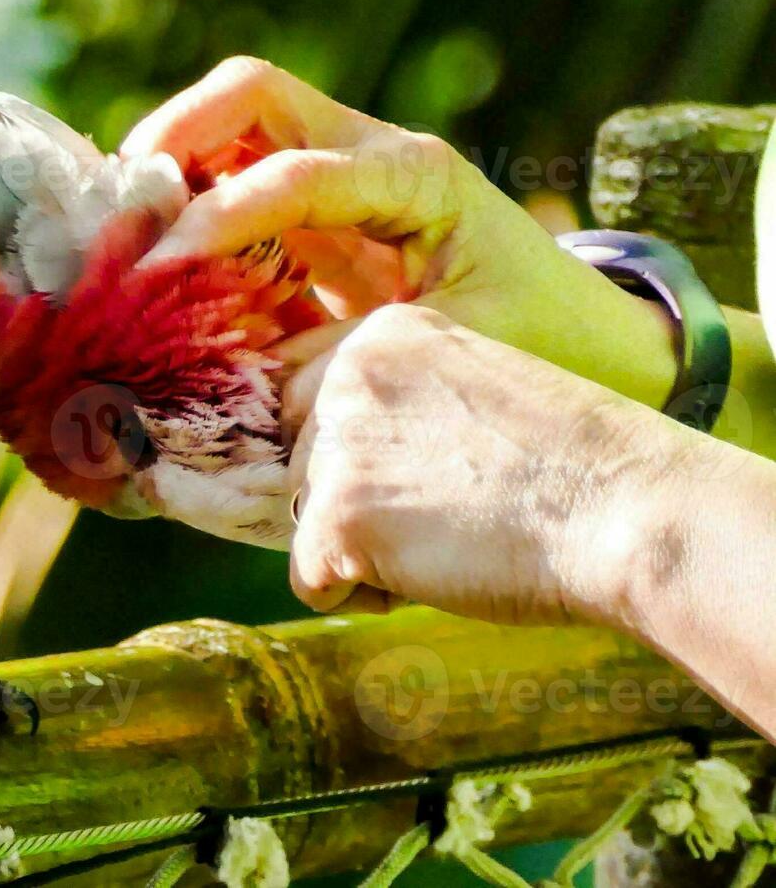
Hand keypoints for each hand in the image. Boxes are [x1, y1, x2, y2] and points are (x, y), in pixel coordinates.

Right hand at [124, 56, 677, 409]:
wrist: (590, 344)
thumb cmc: (536, 345)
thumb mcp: (444, 356)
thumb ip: (342, 362)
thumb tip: (240, 383)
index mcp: (415, 179)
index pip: (294, 174)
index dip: (218, 216)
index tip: (157, 267)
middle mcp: (371, 157)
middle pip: (252, 94)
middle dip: (175, 134)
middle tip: (121, 205)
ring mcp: (340, 178)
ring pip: (232, 126)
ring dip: (168, 166)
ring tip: (118, 233)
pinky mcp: (317, 217)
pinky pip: (233, 186)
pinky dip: (183, 210)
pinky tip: (150, 260)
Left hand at [280, 304, 701, 625]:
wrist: (628, 511)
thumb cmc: (575, 468)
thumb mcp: (472, 396)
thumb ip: (399, 411)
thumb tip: (332, 465)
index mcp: (383, 334)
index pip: (314, 410)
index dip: (369, 463)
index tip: (440, 474)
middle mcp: (347, 376)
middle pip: (304, 468)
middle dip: (363, 506)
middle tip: (454, 511)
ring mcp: (339, 444)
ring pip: (306, 523)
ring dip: (367, 550)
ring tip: (453, 538)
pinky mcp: (338, 514)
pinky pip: (309, 581)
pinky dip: (361, 596)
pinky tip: (431, 576)